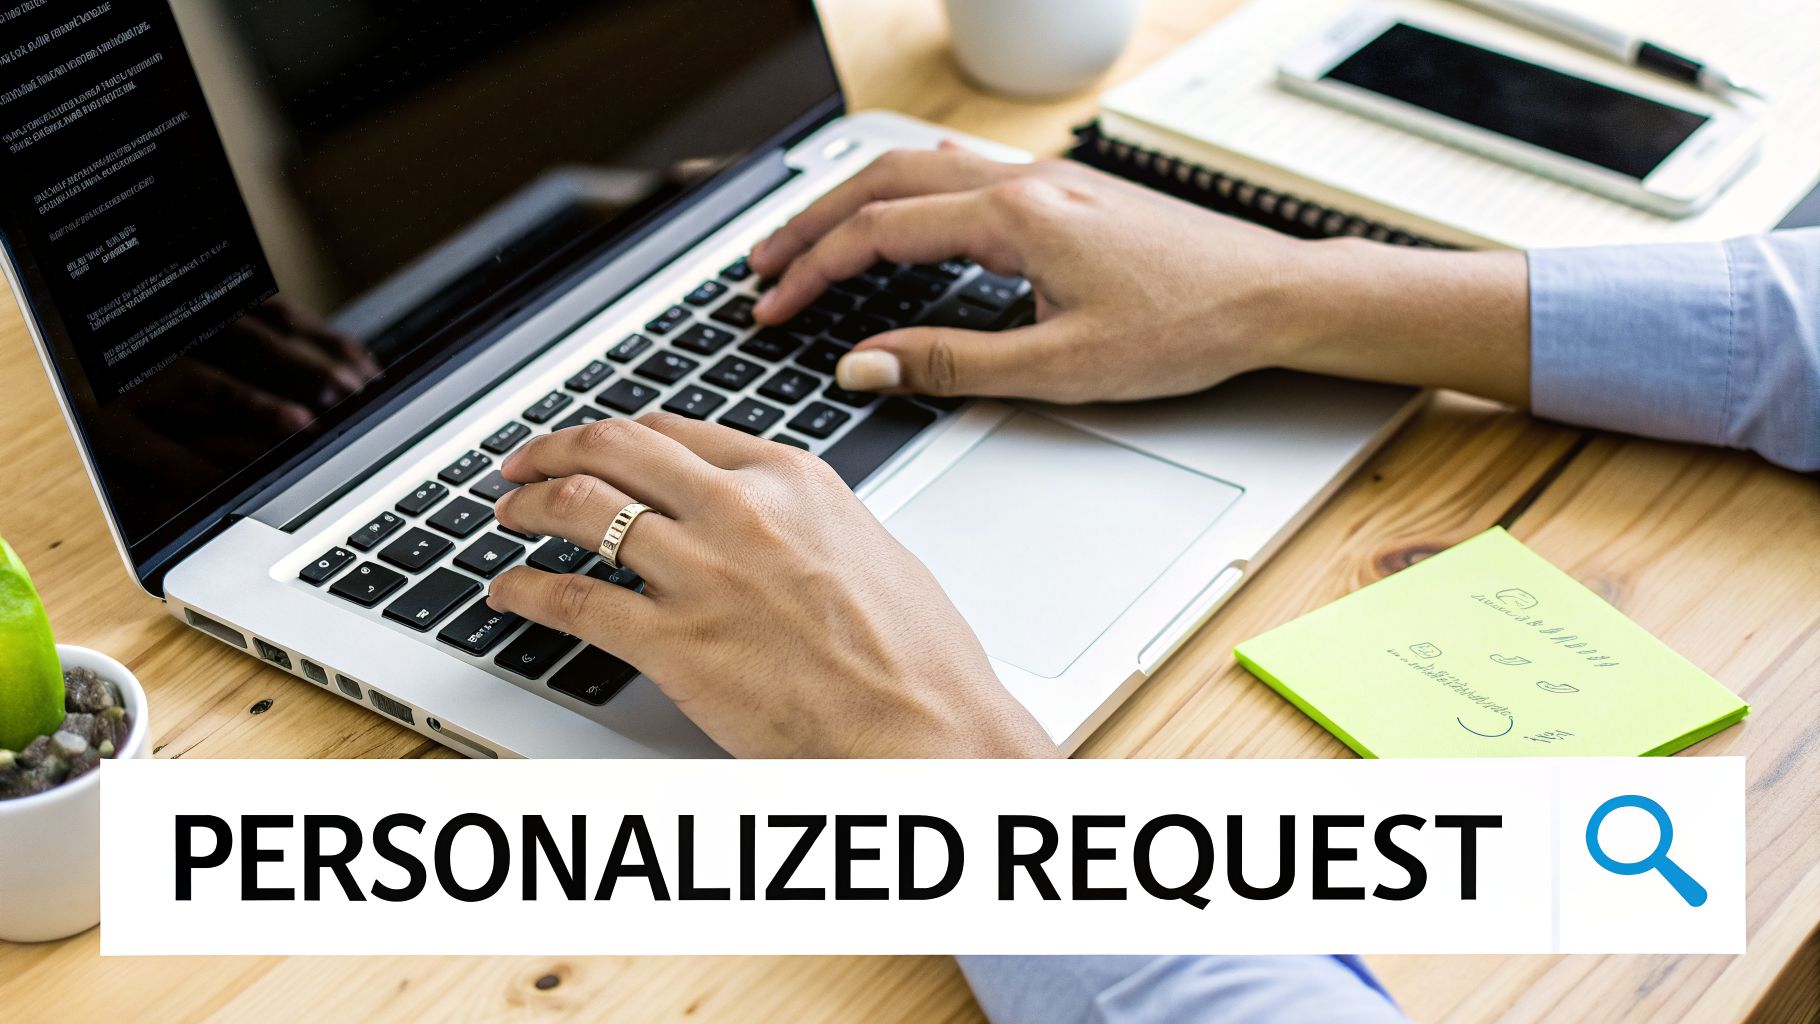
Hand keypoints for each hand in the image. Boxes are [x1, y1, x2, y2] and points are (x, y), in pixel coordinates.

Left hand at [484, 413, 1058, 758]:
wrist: (928, 732)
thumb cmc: (918, 661)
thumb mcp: (870, 552)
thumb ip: (804, 524)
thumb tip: (769, 526)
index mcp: (794, 480)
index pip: (678, 432)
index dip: (620, 434)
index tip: (596, 443)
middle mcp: (742, 511)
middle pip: (617, 450)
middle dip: (555, 449)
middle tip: (524, 462)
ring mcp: (704, 573)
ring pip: (580, 510)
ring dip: (527, 508)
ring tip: (505, 516)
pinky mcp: (675, 644)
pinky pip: (572, 601)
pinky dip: (525, 591)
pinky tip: (509, 593)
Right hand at [748, 145, 1530, 406]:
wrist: (1274, 296)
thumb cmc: (1186, 328)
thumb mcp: (1061, 367)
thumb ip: (953, 362)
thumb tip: (865, 361)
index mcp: (1012, 217)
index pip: (877, 232)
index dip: (813, 272)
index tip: (771, 308)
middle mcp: (1023, 182)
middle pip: (882, 181)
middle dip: (811, 224)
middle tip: (762, 266)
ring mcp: (1045, 180)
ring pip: (920, 169)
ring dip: (856, 202)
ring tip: (811, 242)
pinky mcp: (1065, 193)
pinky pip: (961, 175)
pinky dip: (907, 195)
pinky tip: (903, 219)